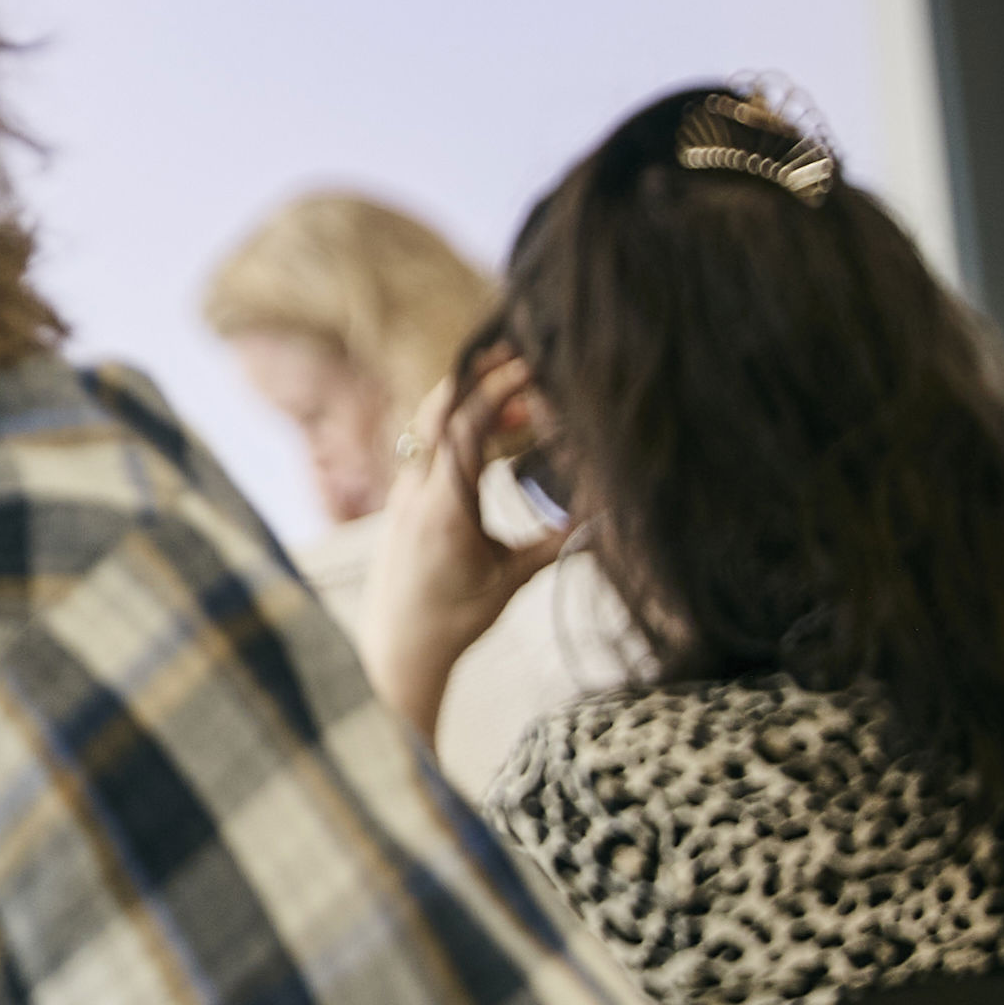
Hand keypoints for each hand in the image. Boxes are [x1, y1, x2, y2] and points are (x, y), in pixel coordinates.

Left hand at [356, 351, 568, 743]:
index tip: (531, 367)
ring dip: (470, 405)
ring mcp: (402, 494)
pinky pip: (427, 450)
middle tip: (518, 357)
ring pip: (428, 427)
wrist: (396, 648)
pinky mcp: (402, 502)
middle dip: (475, 378)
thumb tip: (607, 518)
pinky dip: (459, 431)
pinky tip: (497, 438)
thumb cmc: (454, 619)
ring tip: (522, 404)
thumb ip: (555, 543)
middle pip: (436, 412)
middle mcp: (415, 492)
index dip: (498, 391)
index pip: (465, 429)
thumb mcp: (510, 580)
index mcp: (443, 507)